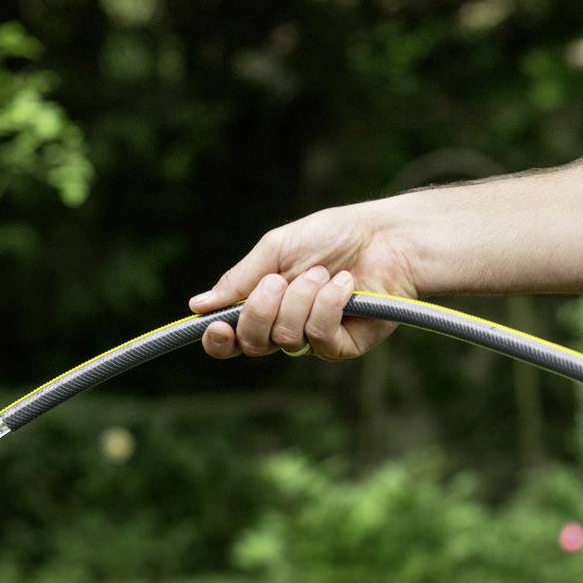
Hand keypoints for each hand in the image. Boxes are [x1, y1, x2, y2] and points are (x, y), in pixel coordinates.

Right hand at [187, 202, 418, 360]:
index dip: (218, 340)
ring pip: (285, 338)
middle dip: (261, 310)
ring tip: (324, 273)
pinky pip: (320, 338)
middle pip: (252, 343)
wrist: (385, 238)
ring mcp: (314, 339)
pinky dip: (328, 306)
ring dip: (302, 298)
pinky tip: (345, 285)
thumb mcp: (276, 250)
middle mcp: (284, 326)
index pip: (231, 337)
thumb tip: (197, 306)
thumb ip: (239, 280)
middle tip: (280, 280)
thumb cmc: (332, 236)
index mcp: (264, 304)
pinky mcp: (342, 346)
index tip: (216, 326)